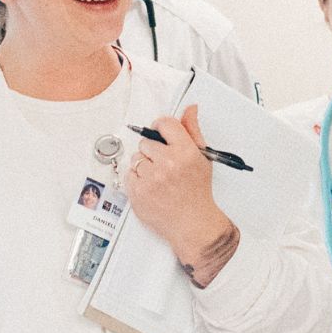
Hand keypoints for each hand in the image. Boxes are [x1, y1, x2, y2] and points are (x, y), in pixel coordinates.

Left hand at [125, 105, 238, 284]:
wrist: (193, 224)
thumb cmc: (198, 192)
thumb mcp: (202, 159)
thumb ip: (193, 131)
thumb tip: (190, 108)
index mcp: (185, 152)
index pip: (164, 124)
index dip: (162, 128)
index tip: (163, 135)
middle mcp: (167, 164)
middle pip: (146, 142)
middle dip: (154, 152)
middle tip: (165, 166)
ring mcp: (151, 179)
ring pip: (136, 158)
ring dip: (145, 166)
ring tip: (159, 179)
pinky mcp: (137, 192)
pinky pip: (129, 174)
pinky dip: (137, 180)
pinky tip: (151, 188)